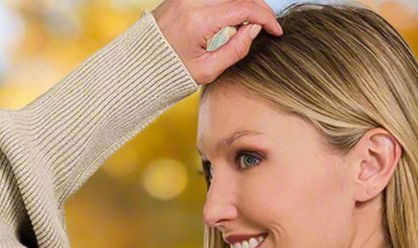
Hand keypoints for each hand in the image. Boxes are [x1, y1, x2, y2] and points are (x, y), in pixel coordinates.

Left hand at [151, 0, 282, 84]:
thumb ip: (235, 49)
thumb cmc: (173, 72)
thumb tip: (254, 29)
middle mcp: (193, 0)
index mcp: (199, 20)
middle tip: (269, 26)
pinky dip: (230, 2)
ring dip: (245, 3)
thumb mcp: (207, 70)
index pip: (243, 9)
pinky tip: (237, 16)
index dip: (265, 18)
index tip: (276, 31)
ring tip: (254, 22)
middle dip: (258, 8)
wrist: (141, 63)